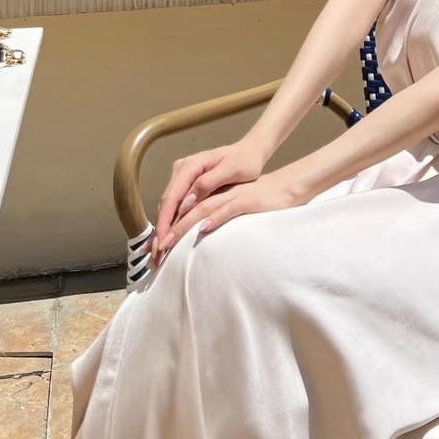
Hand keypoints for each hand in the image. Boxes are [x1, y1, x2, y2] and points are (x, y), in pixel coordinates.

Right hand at [151, 140, 266, 264]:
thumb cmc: (245, 161)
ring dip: (164, 227)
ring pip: (169, 205)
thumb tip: (186, 201)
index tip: (162, 243)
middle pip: (166, 203)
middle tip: (157, 254)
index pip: (172, 197)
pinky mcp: (187, 182)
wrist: (251, 151)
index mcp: (191, 166)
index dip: (165, 222)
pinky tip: (170, 236)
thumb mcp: (231, 170)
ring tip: (160, 251)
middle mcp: (182, 168)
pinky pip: (176, 204)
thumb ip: (208, 183)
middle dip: (161, 229)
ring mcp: (183, 174)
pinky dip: (171, 221)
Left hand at [151, 168, 309, 264]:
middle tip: (154, 253)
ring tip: (168, 242)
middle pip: (186, 210)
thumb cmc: (258, 200)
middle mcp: (217, 192)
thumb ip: (212, 214)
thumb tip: (195, 232)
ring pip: (202, 209)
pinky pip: (227, 208)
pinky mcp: (246, 200)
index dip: (166, 230)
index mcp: (211, 194)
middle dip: (168, 231)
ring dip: (183, 226)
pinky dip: (215, 218)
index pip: (183, 210)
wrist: (285, 186)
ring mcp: (231, 195)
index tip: (153, 251)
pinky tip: (203, 229)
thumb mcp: (231, 206)